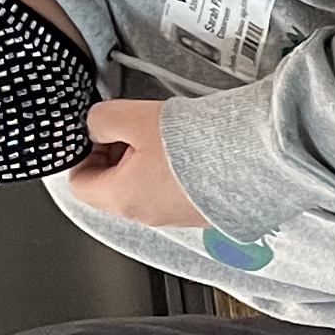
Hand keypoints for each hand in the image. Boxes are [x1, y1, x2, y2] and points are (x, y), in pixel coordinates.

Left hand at [66, 97, 206, 232]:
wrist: (255, 158)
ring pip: (144, 190)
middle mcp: (145, 215)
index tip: (99, 134)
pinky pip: (175, 195)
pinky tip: (191, 152)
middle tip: (133, 130)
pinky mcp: (201, 213)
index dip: (83, 153)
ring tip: (167, 138)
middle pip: (112, 188)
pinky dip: (174, 175)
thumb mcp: (134, 117)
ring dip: (146, 165)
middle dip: (116, 157)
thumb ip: (101, 119)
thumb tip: (94, 126)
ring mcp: (176, 217)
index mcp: (121, 197)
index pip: (78, 183)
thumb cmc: (197, 143)